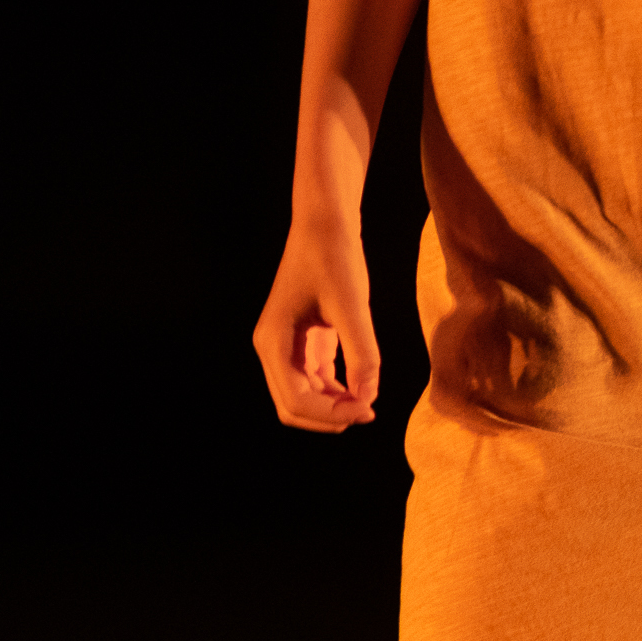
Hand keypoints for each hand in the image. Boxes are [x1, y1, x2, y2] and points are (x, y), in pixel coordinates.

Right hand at [252, 212, 380, 430]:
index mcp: (273, 342)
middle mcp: (273, 348)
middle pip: (293, 406)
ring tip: (368, 402)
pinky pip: (315, 379)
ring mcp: (286, 346)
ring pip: (304, 396)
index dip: (331, 414)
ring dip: (333, 406)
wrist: (326, 225)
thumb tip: (368, 396)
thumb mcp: (352, 306)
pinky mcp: (303, 340)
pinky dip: (336, 390)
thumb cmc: (334, 258)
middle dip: (329, 416)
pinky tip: (362, 387)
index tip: (367, 410)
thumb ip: (362, 352)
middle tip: (368, 412)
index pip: (294, 401)